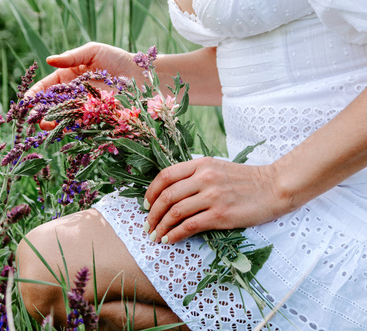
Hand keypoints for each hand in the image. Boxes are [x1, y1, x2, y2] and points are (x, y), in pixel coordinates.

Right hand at [26, 42, 138, 129]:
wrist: (141, 75)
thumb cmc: (116, 59)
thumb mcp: (93, 51)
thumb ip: (71, 57)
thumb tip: (49, 60)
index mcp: (69, 77)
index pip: (47, 86)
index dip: (36, 94)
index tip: (26, 100)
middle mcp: (74, 94)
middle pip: (52, 105)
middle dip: (41, 112)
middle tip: (33, 118)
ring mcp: (84, 108)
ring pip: (64, 117)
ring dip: (53, 123)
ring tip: (45, 126)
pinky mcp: (96, 118)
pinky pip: (82, 125)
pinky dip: (71, 129)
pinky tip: (63, 130)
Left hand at [144, 157, 285, 243]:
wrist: (274, 187)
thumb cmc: (245, 180)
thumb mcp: (216, 168)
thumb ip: (194, 175)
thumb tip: (169, 193)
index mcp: (200, 164)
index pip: (165, 176)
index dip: (151, 192)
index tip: (146, 205)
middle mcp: (204, 178)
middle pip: (167, 196)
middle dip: (152, 213)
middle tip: (148, 225)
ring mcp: (212, 196)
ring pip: (175, 212)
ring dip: (161, 226)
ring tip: (156, 235)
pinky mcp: (221, 214)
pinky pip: (190, 226)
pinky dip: (175, 234)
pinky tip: (169, 239)